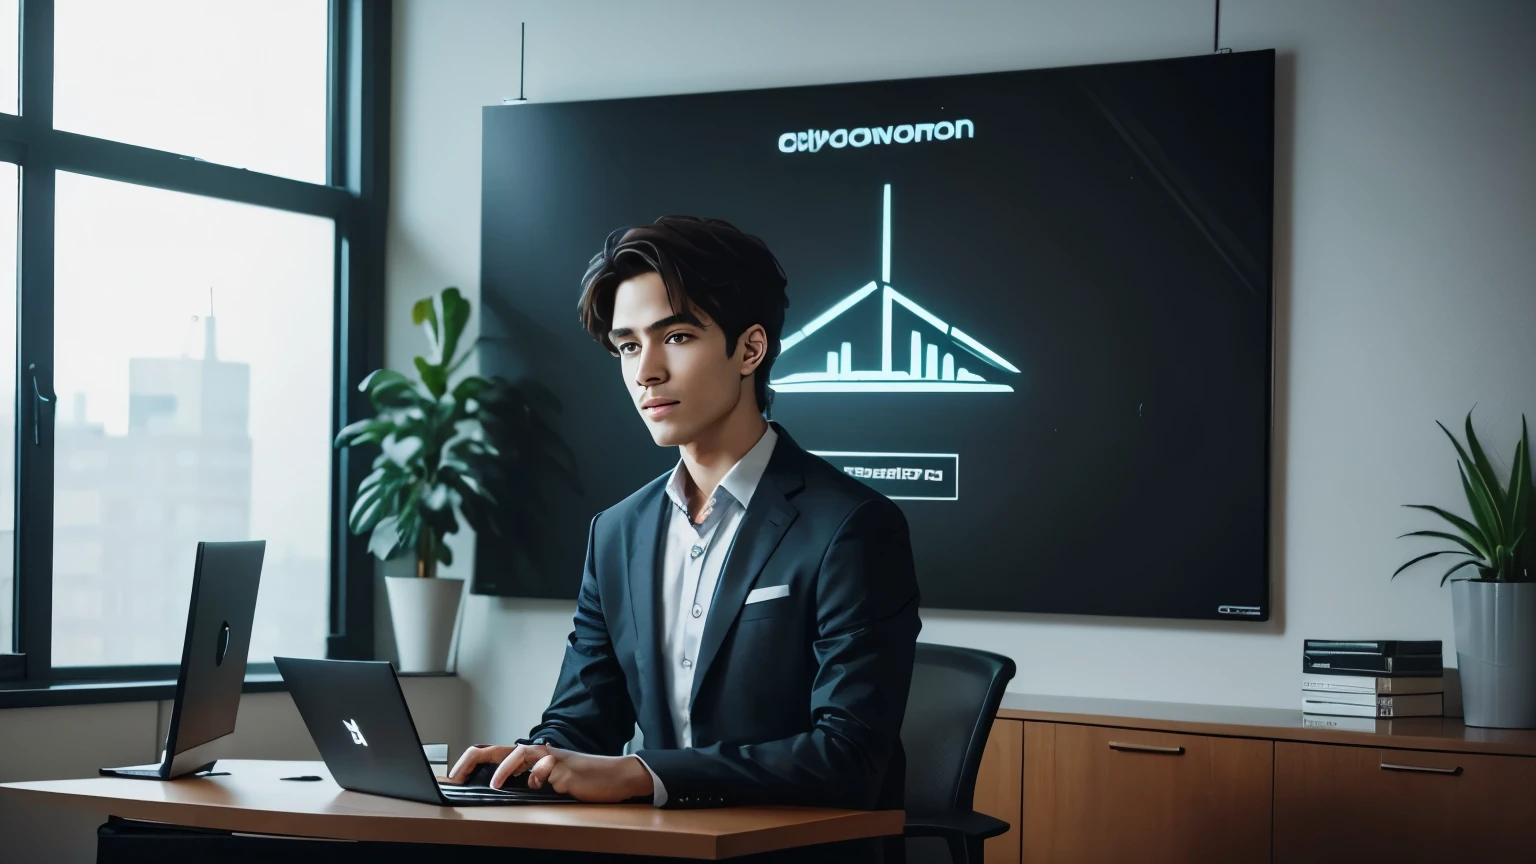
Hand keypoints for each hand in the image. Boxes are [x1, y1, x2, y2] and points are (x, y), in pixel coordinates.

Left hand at [448, 742, 653, 803]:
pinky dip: (540, 778)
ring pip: (521, 753)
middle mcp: (538, 754)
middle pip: (499, 749)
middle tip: (457, 773)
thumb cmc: (581, 780)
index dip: (472, 762)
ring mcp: (552, 759)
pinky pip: (547, 771)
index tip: (456, 776)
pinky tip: (543, 785)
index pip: (495, 754)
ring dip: (505, 768)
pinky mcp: (565, 769)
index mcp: (531, 758)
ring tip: (496, 785)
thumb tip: (500, 791)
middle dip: (474, 759)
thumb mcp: (549, 782)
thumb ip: (527, 782)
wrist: (613, 777)